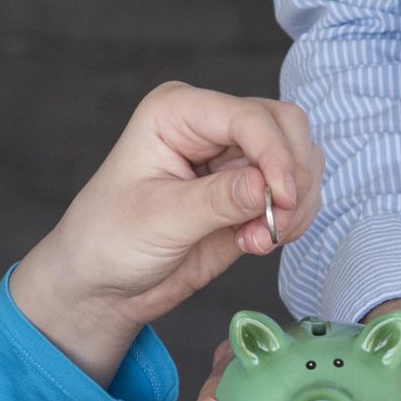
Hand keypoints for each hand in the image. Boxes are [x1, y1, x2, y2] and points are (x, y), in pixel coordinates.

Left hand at [12, 84, 322, 382]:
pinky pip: (293, 194)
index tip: (282, 199)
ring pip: (298, 159)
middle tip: (278, 221)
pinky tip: (257, 242)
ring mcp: (232, 160)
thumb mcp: (159, 219)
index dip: (275, 154)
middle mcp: (210, 127)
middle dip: (291, 175)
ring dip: (294, 202)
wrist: (102, 287)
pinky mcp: (247, 194)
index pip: (249, 117)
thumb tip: (269, 186)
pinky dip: (291, 218)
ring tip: (260, 239)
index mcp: (178, 113)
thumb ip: (217, 200)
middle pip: (285, 127)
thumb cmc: (109, 241)